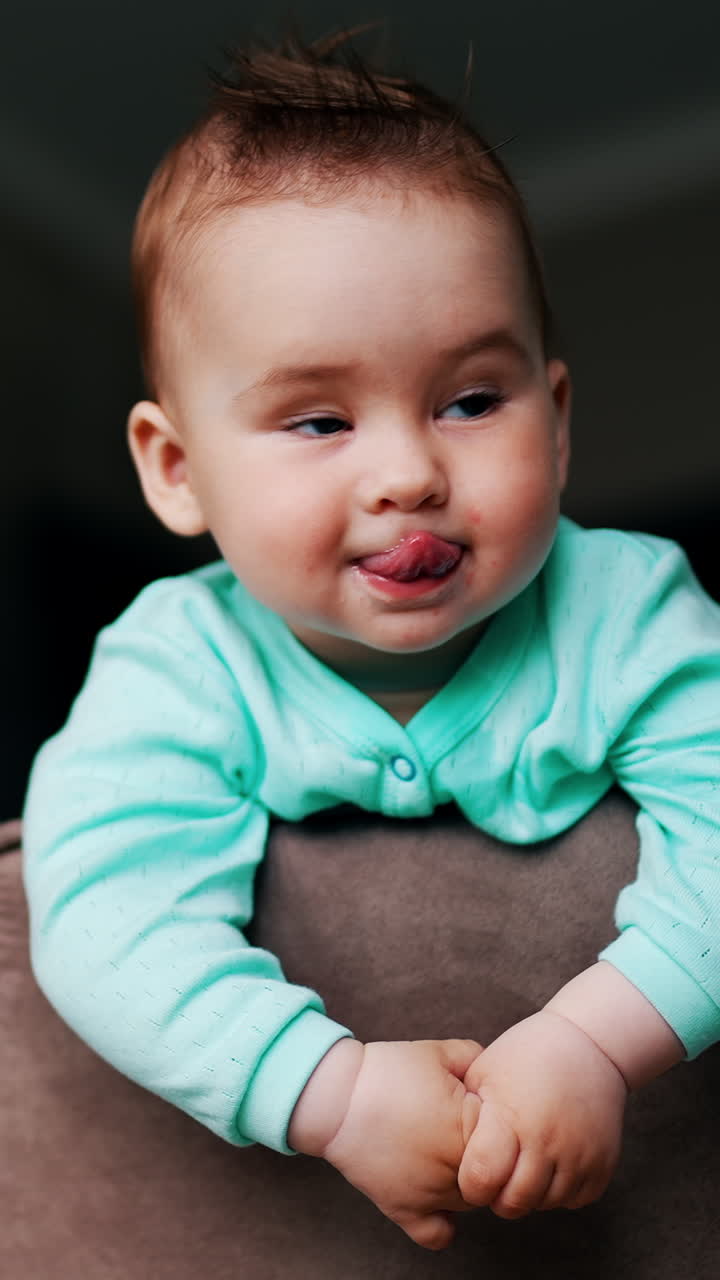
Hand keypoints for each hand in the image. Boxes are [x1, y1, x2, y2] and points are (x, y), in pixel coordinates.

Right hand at [320, 1039, 482, 1250]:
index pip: (508, 1134)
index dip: (494, 1117)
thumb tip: (495, 1071)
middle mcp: (456, 1166)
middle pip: (494, 1171)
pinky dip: (443, 1225)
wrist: (337, 1097)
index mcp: (470, 1126)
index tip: (473, 1104)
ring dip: (466, 1182)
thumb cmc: (387, 1071)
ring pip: (472, 1201)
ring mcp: (431, 1193)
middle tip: (454, 1126)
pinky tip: (439, 1202)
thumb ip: (476, 1058)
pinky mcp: (403, 1210)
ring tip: (440, 1150)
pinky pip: (437, 1235)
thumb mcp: (439, 1052)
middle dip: (482, 1150)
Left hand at [459, 1011, 626, 1218]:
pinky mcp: (602, 1164)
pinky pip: (575, 1199)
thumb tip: (439, 1148)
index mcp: (510, 1117)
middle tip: (496, 1174)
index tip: (471, 1173)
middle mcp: (546, 1141)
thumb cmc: (525, 1056)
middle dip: (498, 1196)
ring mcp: (579, 1155)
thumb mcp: (483, 1072)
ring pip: (545, 1204)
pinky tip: (550, 1162)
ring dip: (530, 1193)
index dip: (471, 1185)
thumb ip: (463, 1113)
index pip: (482, 1180)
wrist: (589, 1044)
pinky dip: (560, 1190)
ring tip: (523, 1162)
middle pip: (514, 1203)